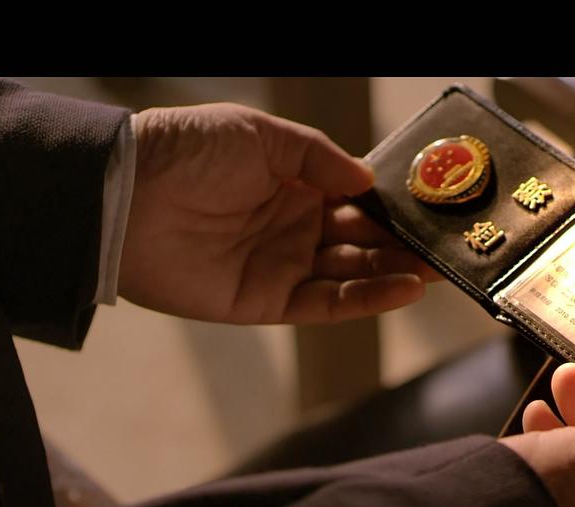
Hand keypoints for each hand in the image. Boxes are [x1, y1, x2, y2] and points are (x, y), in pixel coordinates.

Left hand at [119, 103, 439, 323]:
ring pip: (353, 275)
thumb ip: (319, 156)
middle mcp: (293, 227)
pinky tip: (406, 287)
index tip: (434, 208)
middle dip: (405, 244)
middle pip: (362, 241)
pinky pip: (327, 305)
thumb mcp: (260, 133)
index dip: (393, 206)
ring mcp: (282, 265)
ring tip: (440, 269)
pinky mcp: (267, 301)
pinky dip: (369, 300)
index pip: (356, 199)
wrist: (124, 195)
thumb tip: (368, 182)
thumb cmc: (186, 150)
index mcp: (292, 184)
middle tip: (450, 246)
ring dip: (397, 273)